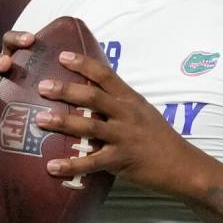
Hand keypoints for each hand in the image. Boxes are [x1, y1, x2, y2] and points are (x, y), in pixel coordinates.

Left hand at [36, 51, 207, 196]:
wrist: (182, 165)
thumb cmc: (159, 138)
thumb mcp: (143, 112)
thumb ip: (119, 104)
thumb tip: (91, 95)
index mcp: (130, 100)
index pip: (106, 75)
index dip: (83, 64)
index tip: (62, 55)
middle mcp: (127, 114)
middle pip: (93, 96)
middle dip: (66, 90)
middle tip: (42, 86)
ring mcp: (124, 137)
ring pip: (90, 126)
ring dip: (63, 122)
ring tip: (41, 119)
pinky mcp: (122, 160)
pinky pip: (92, 163)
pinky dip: (71, 165)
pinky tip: (51, 166)